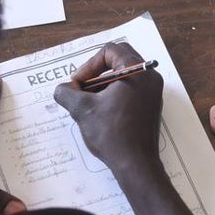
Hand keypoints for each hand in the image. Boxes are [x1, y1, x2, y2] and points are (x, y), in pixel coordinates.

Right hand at [53, 42, 164, 173]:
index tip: (78, 84)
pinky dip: (113, 94)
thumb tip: (62, 89)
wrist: (136, 164)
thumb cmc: (112, 134)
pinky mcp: (151, 106)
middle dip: (96, 72)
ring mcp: (153, 92)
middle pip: (119, 60)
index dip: (89, 65)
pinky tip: (100, 113)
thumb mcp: (82, 110)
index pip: (110, 50)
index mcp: (137, 72)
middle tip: (82, 89)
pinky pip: (131, 90)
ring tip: (87, 103)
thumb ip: (67, 93)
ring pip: (124, 76)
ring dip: (103, 85)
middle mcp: (150, 77)